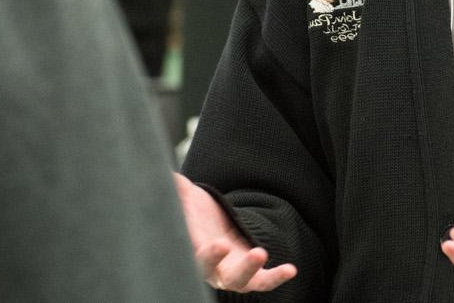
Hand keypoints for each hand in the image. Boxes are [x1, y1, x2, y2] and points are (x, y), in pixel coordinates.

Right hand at [173, 173, 296, 292]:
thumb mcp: (185, 198)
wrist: (210, 230)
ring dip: (258, 273)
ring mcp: (232, 274)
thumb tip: (163, 172)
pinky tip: (291, 270)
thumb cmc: (194, 214)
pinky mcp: (250, 274)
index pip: (199, 258)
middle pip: (224, 277)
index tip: (221, 244)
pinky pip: (263, 282)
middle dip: (241, 268)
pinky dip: (276, 278)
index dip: (210, 255)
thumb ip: (175, 187)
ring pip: (243, 282)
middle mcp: (212, 269)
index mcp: (194, 252)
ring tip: (269, 255)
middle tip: (258, 252)